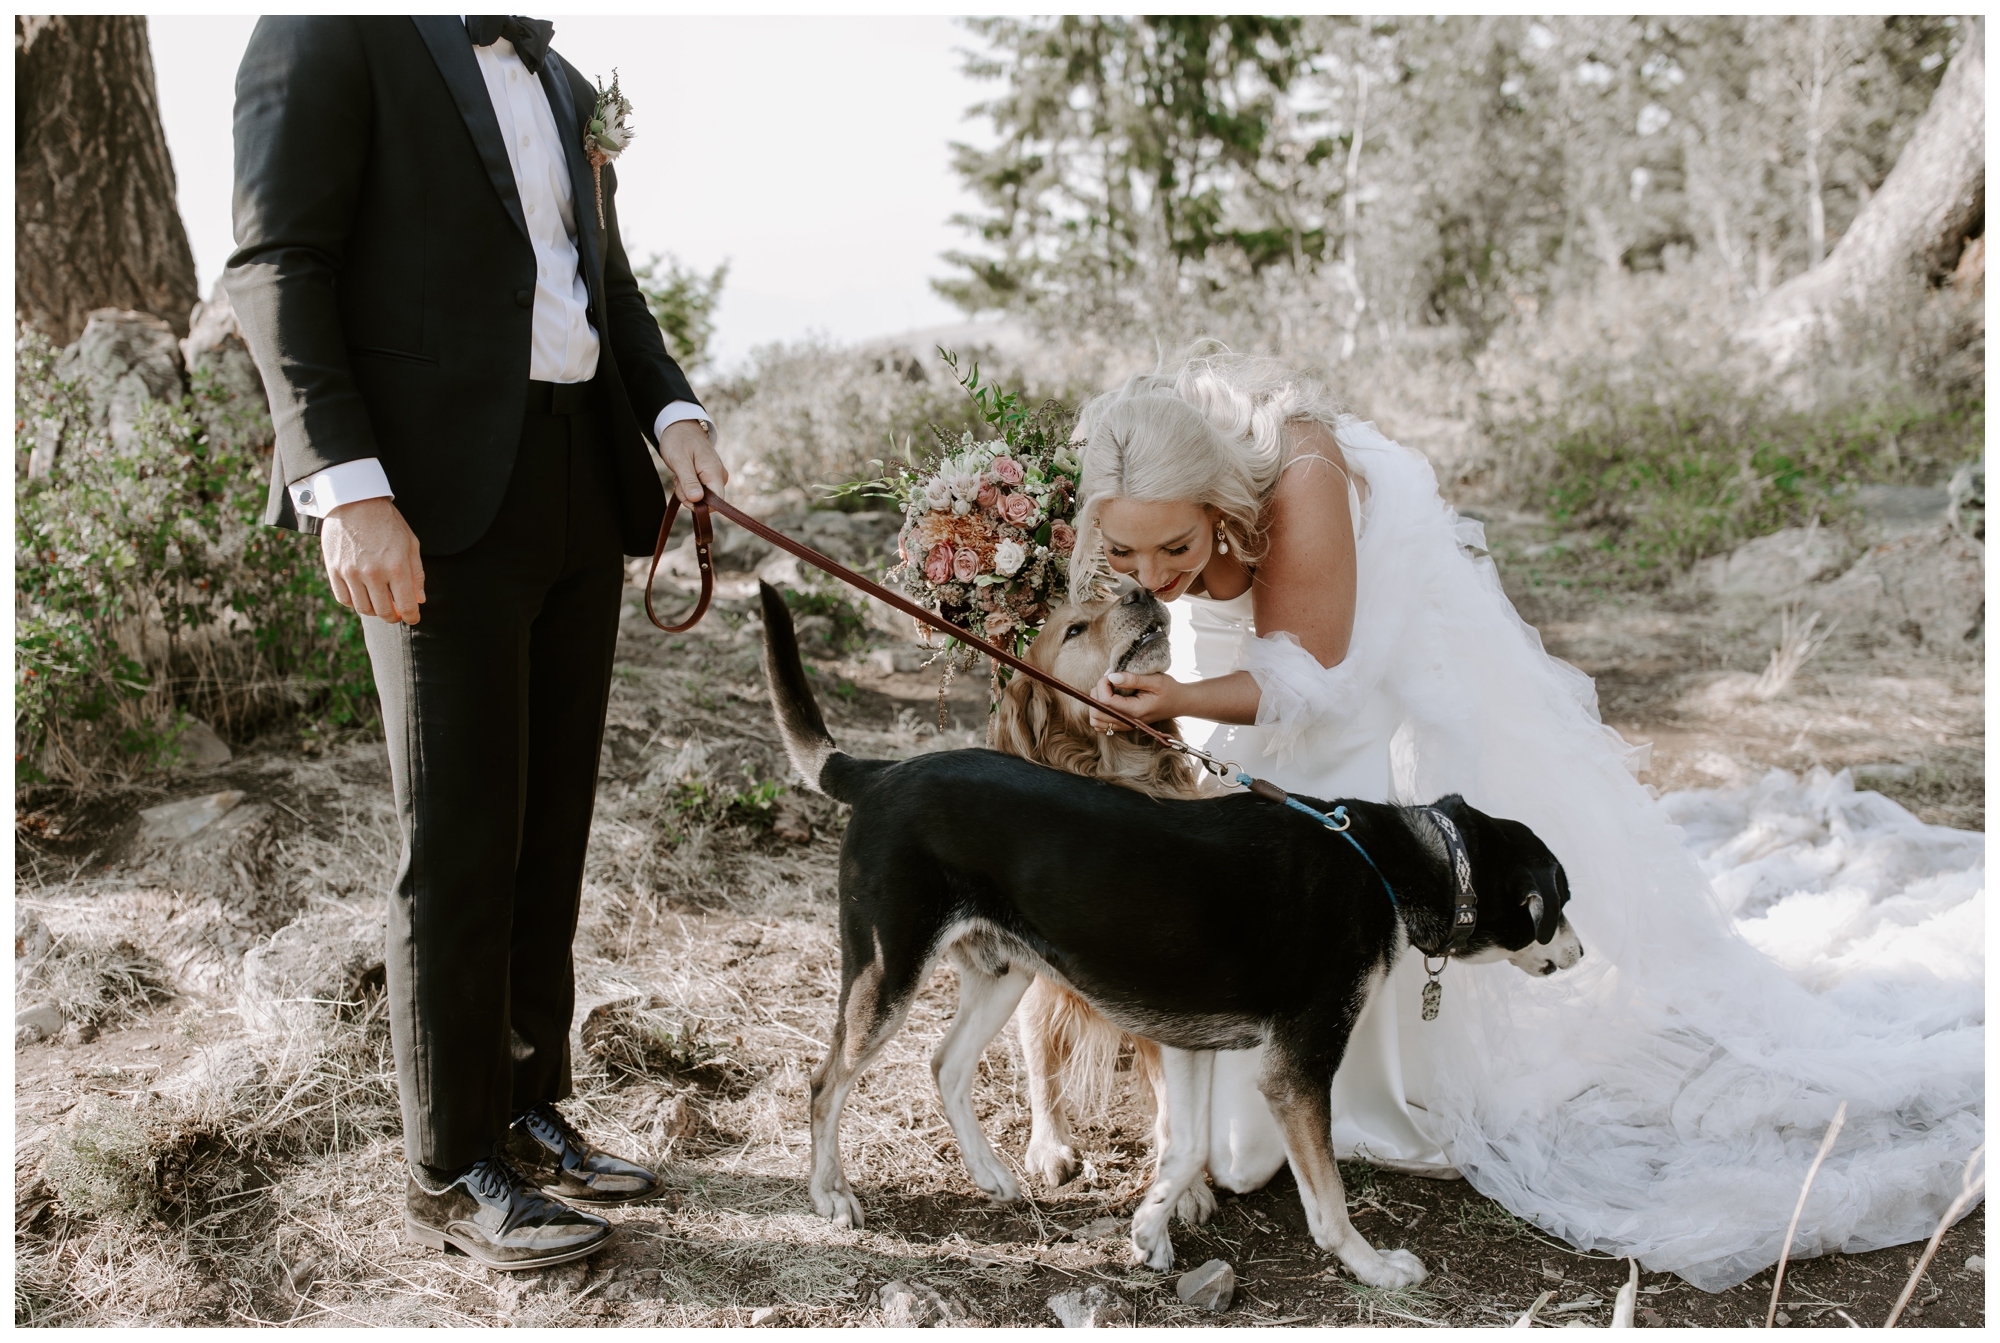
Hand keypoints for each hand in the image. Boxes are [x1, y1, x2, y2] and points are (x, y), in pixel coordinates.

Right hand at [320, 497, 424, 624]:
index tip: (413, 618)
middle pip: (384, 612)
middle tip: (397, 613)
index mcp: (396, 566)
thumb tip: (419, 600)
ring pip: (363, 608)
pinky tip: (362, 595)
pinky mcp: (334, 570)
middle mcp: (373, 573)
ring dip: (374, 610)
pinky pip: (344, 599)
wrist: (355, 501)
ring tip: (380, 602)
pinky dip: (355, 602)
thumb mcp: (410, 543)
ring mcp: (351, 572)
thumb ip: (416, 574)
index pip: (407, 606)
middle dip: (393, 617)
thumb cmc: (387, 522)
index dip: (412, 617)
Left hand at [661, 419, 727, 504]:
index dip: (701, 506)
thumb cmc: (679, 440)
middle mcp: (719, 476)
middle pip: (709, 501)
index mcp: (714, 472)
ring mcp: (716, 476)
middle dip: (690, 498)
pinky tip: (683, 477)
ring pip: (704, 497)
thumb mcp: (680, 461)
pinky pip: (702, 491)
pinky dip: (689, 488)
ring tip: (679, 476)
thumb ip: (689, 481)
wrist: (680, 426)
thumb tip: (697, 499)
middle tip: (677, 482)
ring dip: (688, 492)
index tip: (685, 498)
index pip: (717, 502)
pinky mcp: (710, 477)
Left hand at [1088, 671, 1178, 732]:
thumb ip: (1133, 679)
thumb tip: (1111, 677)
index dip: (1102, 685)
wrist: (1180, 703)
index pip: (1105, 702)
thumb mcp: (1155, 680)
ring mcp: (1126, 725)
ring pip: (1096, 721)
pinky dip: (1100, 712)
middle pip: (1097, 714)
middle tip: (1108, 681)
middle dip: (1096, 694)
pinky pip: (1102, 725)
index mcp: (1135, 710)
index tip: (1111, 675)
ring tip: (1107, 690)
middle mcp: (1128, 721)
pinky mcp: (1124, 724)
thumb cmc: (1170, 690)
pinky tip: (1108, 700)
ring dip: (1096, 704)